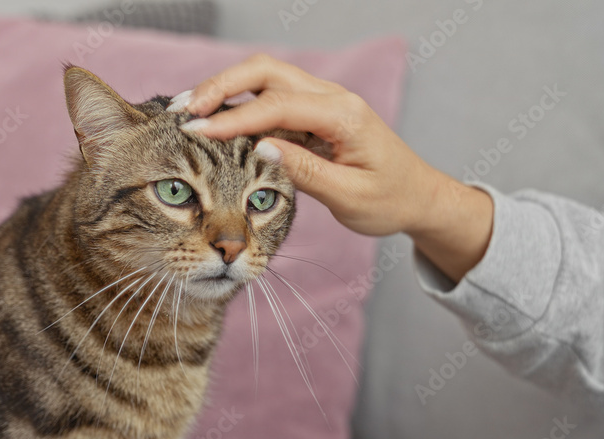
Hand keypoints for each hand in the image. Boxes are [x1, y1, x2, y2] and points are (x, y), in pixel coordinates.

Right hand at [167, 54, 493, 281]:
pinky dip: (240, 102)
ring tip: (190, 110)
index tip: (197, 132)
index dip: (233, 118)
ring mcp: (323, 101)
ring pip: (266, 78)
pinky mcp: (314, 113)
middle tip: (185, 110)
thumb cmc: (390, 201)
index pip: (277, 106)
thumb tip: (260, 148)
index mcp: (344, 116)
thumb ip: (304, 171)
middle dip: (221, 86)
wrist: (419, 196)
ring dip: (226, 89)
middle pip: (266, 72)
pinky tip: (216, 118)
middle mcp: (332, 99)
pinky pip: (271, 97)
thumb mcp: (348, 197)